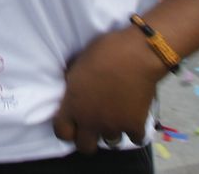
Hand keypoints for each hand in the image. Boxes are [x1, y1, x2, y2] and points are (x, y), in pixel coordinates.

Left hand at [52, 25, 163, 153]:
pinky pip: (134, 139)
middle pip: (85, 147)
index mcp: (73, 105)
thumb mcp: (77, 65)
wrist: (136, 54)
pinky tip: (134, 118)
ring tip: (115, 117)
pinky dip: (135, 131)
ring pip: (110, 142)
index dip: (66, 129)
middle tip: (93, 125)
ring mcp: (114, 125)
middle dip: (88, 139)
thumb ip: (72, 84)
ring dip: (111, 131)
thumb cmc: (104, 52)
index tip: (72, 123)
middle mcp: (91, 120)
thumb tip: (71, 89)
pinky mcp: (135, 125)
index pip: (62, 133)